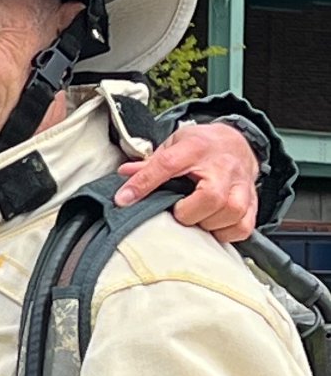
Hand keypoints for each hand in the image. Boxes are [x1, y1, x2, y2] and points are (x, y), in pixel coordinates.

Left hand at [116, 122, 258, 242]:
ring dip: (208, 224)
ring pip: (231, 212)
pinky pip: (243, 226)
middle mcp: (223, 167)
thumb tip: (124, 174)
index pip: (167, 164)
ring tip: (195, 219)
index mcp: (196, 148)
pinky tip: (212, 227)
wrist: (237, 142)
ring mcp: (241, 185)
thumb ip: (150, 163)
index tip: (124, 200)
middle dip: (188, 213)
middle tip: (177, 212)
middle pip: (210, 197)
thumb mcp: (174, 145)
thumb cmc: (200, 146)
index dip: (144, 183)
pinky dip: (226, 233)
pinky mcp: (252, 200)